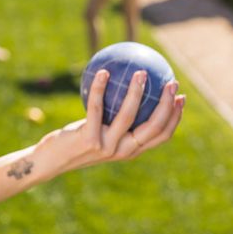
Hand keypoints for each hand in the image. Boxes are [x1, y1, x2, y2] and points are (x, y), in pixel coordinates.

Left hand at [38, 69, 184, 175]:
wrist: (51, 161)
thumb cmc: (76, 141)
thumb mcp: (99, 131)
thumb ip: (114, 118)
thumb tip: (127, 91)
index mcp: (131, 150)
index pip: (162, 136)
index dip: (175, 117)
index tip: (181, 97)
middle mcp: (123, 151)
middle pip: (154, 128)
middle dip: (167, 104)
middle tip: (171, 83)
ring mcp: (107, 147)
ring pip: (128, 116)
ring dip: (137, 92)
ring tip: (141, 72)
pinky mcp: (89, 139)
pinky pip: (96, 108)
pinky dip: (100, 88)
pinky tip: (103, 72)